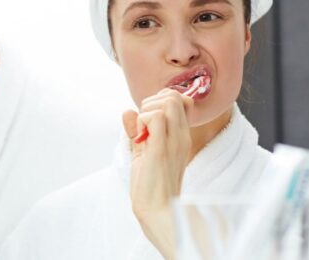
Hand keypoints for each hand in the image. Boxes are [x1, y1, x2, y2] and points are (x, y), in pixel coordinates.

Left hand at [122, 88, 193, 258]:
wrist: (158, 211)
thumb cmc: (151, 186)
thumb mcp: (143, 153)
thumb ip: (136, 131)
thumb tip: (127, 111)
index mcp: (180, 136)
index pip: (178, 99)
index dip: (158, 101)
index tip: (146, 121)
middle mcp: (181, 136)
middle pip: (172, 95)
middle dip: (150, 102)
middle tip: (141, 127)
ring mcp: (174, 142)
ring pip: (167, 101)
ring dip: (146, 110)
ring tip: (141, 133)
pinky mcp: (161, 149)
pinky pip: (156, 117)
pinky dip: (142, 121)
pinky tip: (139, 139)